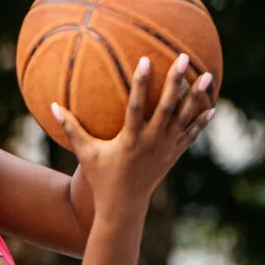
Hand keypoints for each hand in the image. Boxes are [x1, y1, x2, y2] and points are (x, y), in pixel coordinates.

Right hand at [49, 52, 215, 206]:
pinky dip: (201, 120)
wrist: (125, 205)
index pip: (138, 106)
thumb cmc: (101, 177)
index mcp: (131, 139)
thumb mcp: (84, 153)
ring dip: (197, 97)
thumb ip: (71, 128)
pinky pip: (191, 134)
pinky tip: (212, 107)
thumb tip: (52, 105)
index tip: (146, 61)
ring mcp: (167, 148)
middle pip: (168, 107)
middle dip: (177, 82)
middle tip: (184, 58)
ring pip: (186, 118)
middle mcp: (153, 142)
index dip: (142, 83)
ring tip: (207, 76)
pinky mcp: (174, 154)